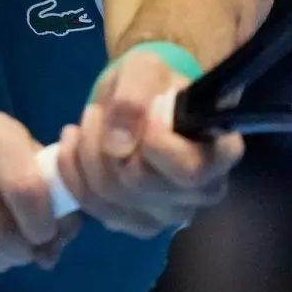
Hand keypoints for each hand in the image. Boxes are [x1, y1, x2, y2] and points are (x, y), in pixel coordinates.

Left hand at [54, 49, 243, 237]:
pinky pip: (90, 206)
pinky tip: (73, 143)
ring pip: (110, 196)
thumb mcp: (145, 69)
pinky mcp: (133, 222)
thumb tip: (118, 146)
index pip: (188, 171)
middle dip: (104, 142)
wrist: (137, 99)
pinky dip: (72, 171)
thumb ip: (135, 96)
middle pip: (139, 184)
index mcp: (220, 155)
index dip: (156, 143)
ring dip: (85, 153)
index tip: (145, 110)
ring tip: (87, 121)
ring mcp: (167, 214)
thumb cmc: (153, 82)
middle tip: (96, 111)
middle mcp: (200, 193)